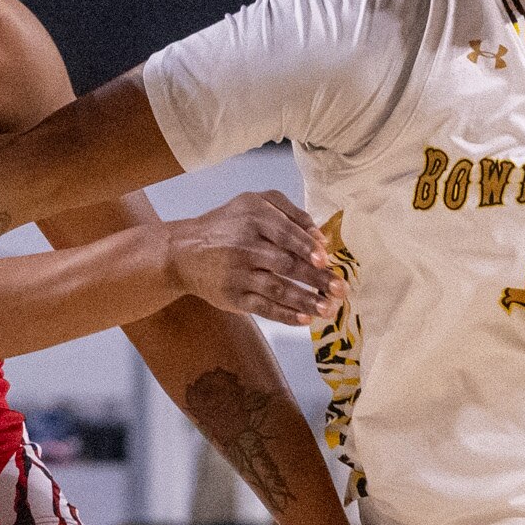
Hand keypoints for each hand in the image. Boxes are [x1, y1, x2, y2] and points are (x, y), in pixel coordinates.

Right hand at [161, 193, 333, 325]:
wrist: (184, 252)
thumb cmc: (228, 226)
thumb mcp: (254, 203)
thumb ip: (289, 213)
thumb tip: (320, 237)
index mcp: (253, 218)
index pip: (285, 233)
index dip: (307, 248)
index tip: (326, 260)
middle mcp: (244, 245)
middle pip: (286, 263)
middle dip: (316, 278)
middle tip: (340, 289)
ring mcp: (238, 274)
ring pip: (277, 289)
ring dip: (305, 300)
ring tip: (328, 309)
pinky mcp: (233, 297)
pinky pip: (263, 307)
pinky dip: (285, 315)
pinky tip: (305, 320)